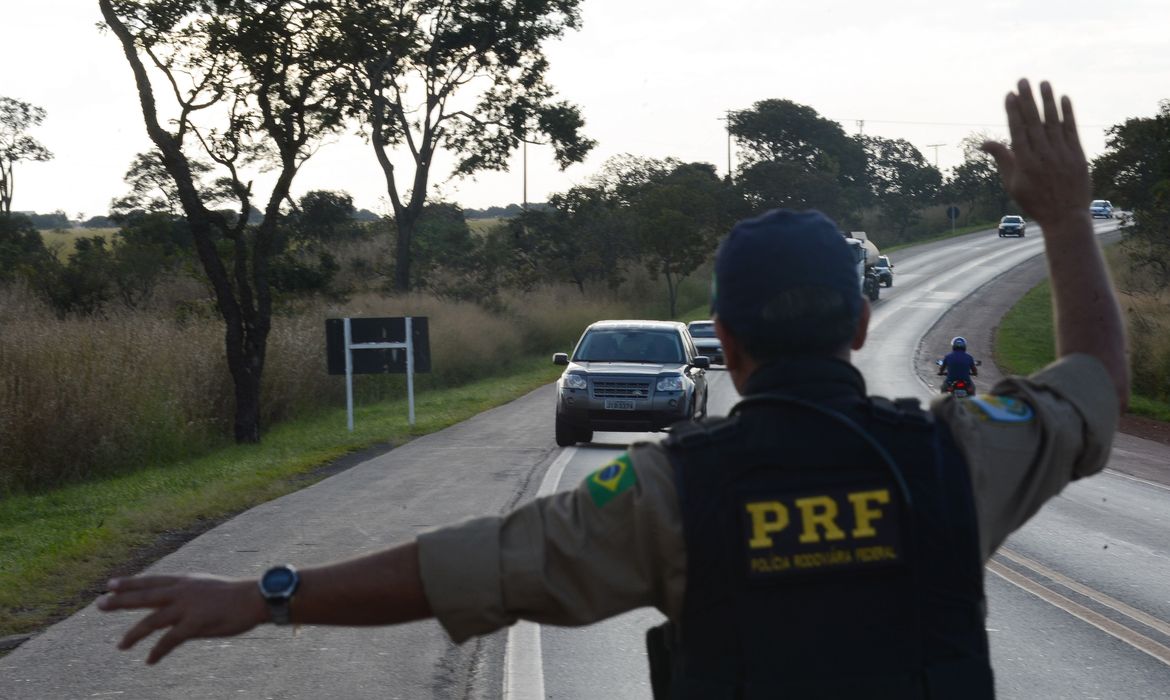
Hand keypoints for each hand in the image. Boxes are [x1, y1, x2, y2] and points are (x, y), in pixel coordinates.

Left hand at [98, 574, 267, 663]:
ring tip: (120, 646)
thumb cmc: (235, 594)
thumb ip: (189, 593)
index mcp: (185, 581)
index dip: (130, 582)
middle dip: (120, 601)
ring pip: (151, 621)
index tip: (110, 584)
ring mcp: (187, 607)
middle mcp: (182, 591)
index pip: (151, 580)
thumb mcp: (208, 586)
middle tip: (99, 604)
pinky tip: (149, 661)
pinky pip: (169, 641)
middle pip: (144, 596)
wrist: (255, 598)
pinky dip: (158, 652)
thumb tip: (177, 602)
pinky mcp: (195, 624)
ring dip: (133, 634)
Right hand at [981, 80, 1091, 226]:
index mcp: (1024, 163)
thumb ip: (1002, 159)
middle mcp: (1042, 155)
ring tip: (1043, 83)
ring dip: (1047, 101)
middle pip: (1033, 122)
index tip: (1010, 94)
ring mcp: (1061, 154)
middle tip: (1023, 81)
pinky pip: (1071, 130)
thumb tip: (984, 143)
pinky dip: (1068, 113)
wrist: (1065, 217)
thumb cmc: (1035, 202)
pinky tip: (1063, 98)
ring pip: (1053, 122)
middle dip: (1027, 100)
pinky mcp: (1077, 155)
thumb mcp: (1012, 184)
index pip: (1017, 130)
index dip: (1013, 111)